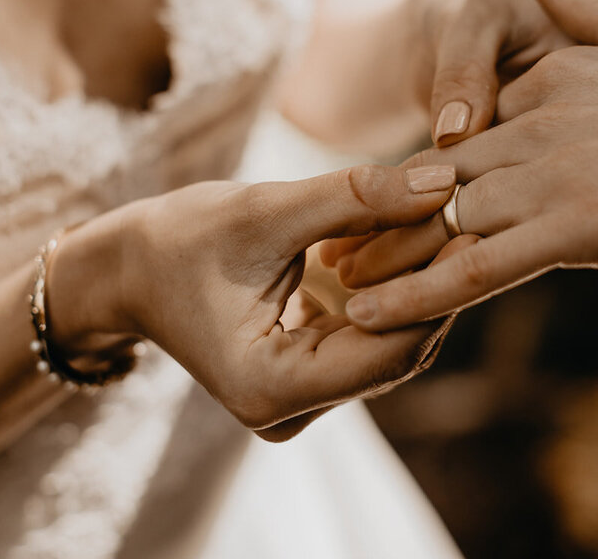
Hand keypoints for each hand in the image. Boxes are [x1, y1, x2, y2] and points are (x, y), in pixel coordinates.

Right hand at [51, 164, 458, 440]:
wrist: (127, 268)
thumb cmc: (179, 238)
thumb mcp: (266, 209)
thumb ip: (357, 198)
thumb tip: (445, 183)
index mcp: (270, 389)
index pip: (389, 349)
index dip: (437, 288)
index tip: (470, 226)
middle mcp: (288, 414)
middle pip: (397, 351)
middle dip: (432, 283)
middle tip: (468, 214)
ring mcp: (298, 404)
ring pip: (390, 345)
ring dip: (416, 285)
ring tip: (446, 219)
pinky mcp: (305, 381)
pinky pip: (369, 339)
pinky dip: (390, 292)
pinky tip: (411, 240)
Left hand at [329, 0, 597, 331]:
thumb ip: (585, 7)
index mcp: (554, 76)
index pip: (469, 129)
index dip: (426, 169)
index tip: (383, 197)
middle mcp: (539, 121)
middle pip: (438, 177)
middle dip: (381, 216)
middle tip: (325, 249)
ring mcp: (553, 174)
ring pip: (443, 222)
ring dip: (381, 260)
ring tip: (326, 289)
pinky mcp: (577, 227)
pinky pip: (476, 268)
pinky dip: (416, 296)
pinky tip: (364, 317)